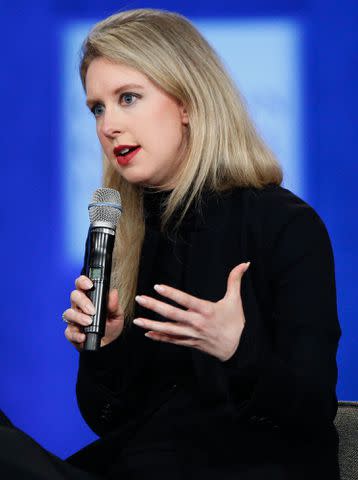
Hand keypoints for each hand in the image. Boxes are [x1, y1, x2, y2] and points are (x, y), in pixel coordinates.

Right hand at [63, 275, 124, 351]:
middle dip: (83, 302)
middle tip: (92, 310)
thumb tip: (113, 293)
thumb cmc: (110, 326)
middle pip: (74, 296)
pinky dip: (76, 334)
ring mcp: (74, 319)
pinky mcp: (71, 332)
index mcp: (90, 298)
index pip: (82, 284)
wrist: (108, 345)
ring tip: (89, 322)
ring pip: (69, 313)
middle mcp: (79, 306)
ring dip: (79, 317)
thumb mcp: (117, 315)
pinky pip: (69, 332)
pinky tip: (83, 336)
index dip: (83, 282)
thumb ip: (114, 305)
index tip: (90, 285)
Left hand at [133, 262, 249, 361]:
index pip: (185, 300)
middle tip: (140, 299)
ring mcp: (191, 334)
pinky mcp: (189, 342)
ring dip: (152, 323)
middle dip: (154, 306)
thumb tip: (244, 263)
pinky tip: (147, 333)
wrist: (237, 349)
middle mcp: (196, 322)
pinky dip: (159, 337)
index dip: (171, 293)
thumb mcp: (235, 300)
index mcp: (205, 310)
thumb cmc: (235, 322)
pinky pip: (172, 340)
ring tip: (137, 319)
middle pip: (172, 314)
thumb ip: (235, 280)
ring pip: (168, 329)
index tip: (157, 287)